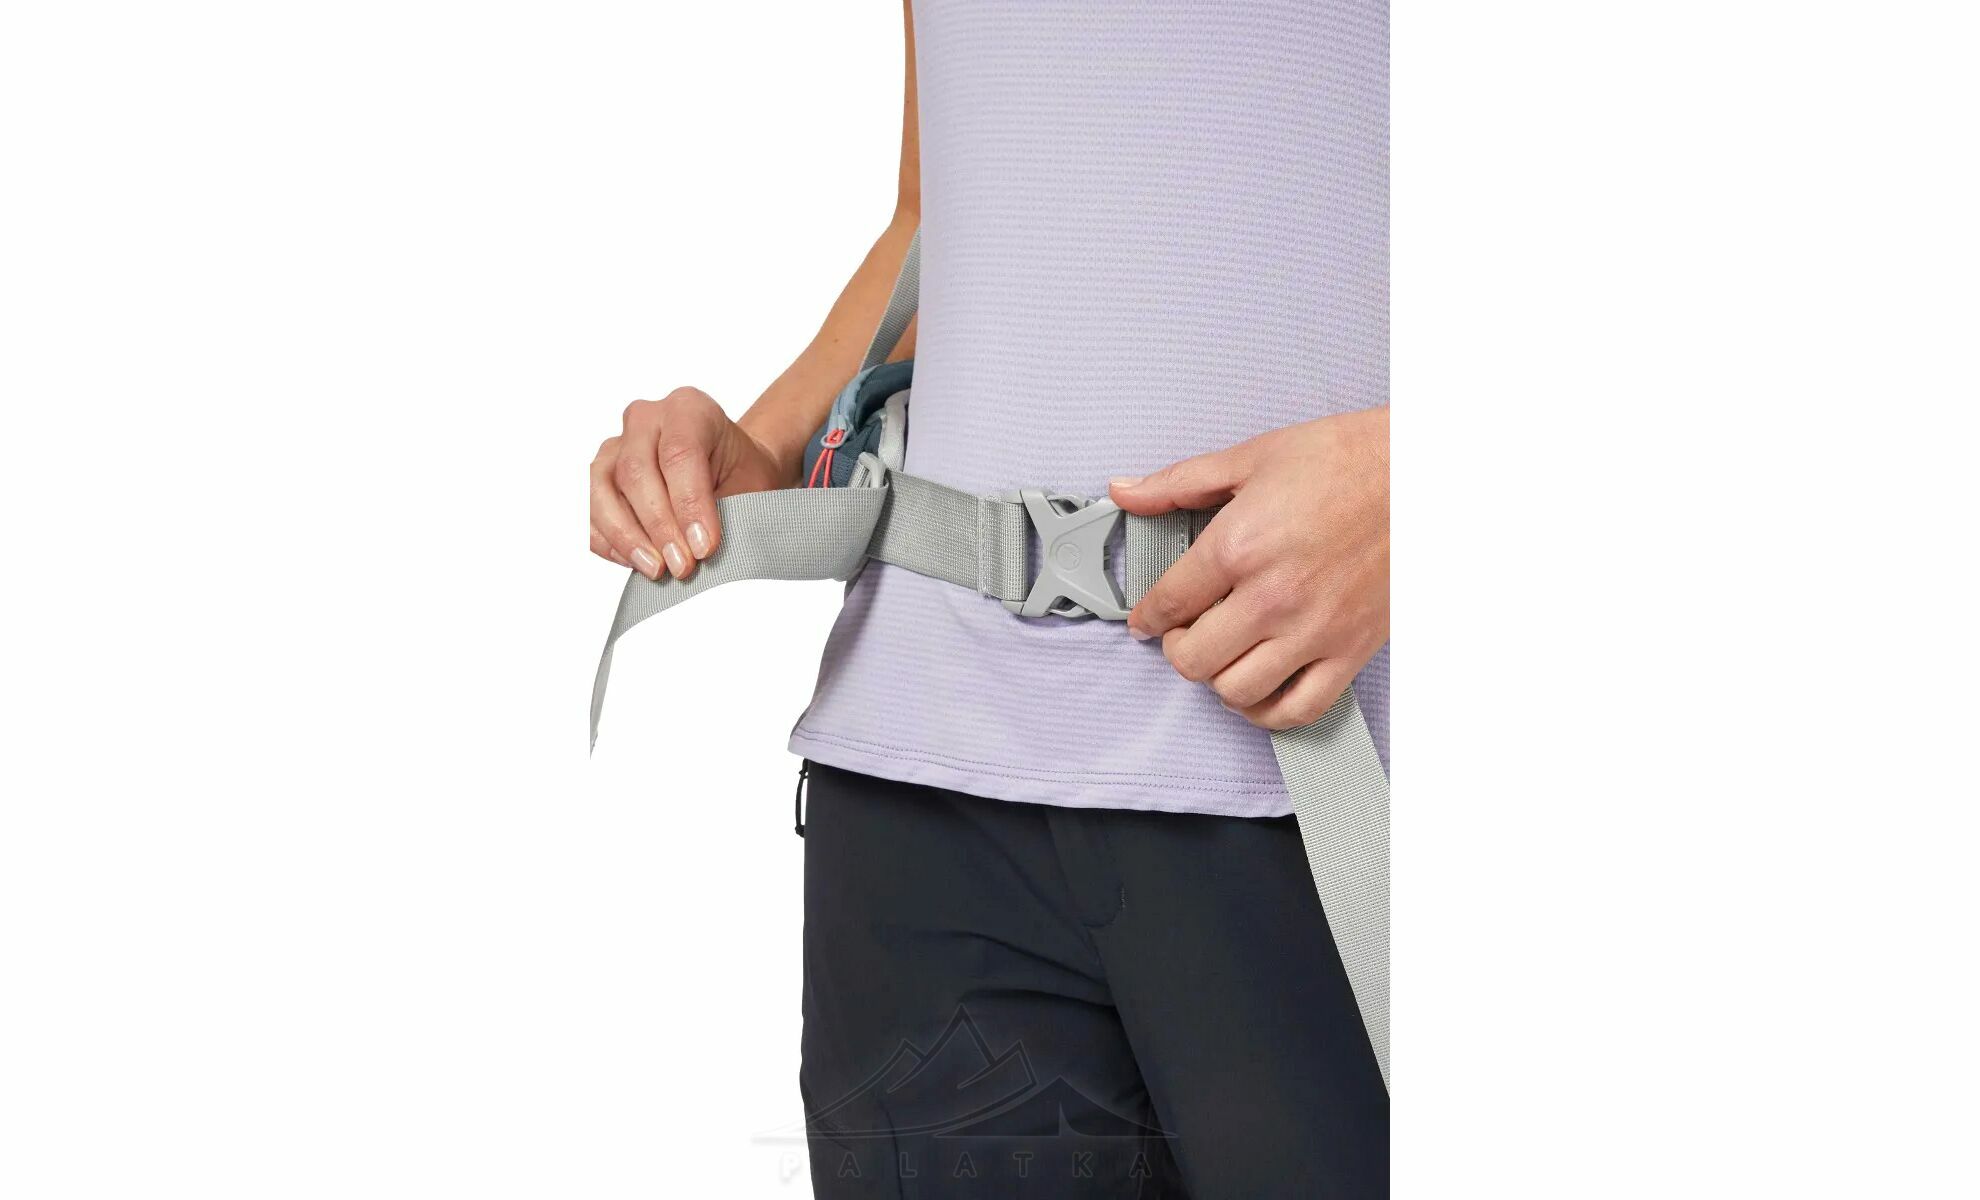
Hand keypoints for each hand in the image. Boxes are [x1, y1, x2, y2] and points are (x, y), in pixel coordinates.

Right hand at [589, 387, 790, 579]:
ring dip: (626, 536)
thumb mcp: (752, 485)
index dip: (689, 504)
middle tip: (682, 566)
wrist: (730, 469)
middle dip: (658, 527)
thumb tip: (699, 549)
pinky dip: (606, 540)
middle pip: (636, 472)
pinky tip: (635, 561)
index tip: (703, 547)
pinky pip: (588, 509)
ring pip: (600, 489)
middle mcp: (646, 419)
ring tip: (656, 569)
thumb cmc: (741, 474)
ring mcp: (616, 445)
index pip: (679, 452)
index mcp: (689, 408)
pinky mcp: (599, 474)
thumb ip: (728, 509)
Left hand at [1110, 408, 1388, 729]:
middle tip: (1184, 632)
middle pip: (1193, 658)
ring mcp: (1313, 630)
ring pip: (1237, 691)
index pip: (1169, 602)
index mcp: (1239, 545)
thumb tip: (1126, 490)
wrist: (1421, 475)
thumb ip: (1179, 483)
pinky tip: (1260, 688)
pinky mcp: (1349, 650)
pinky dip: (1268, 711)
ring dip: (1218, 679)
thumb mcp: (1253, 458)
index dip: (1147, 617)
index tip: (1145, 622)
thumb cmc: (1346, 460)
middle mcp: (1272, 596)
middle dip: (1178, 648)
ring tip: (1222, 654)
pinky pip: (1298, 709)